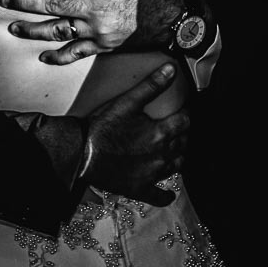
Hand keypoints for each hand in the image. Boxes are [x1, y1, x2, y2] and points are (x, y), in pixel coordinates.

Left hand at [0, 0, 185, 64]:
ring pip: (58, 31)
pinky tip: (43, 56)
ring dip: (33, 30)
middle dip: (25, 2)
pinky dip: (59, 56)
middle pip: (52, 5)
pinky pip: (76, 53)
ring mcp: (95, 30)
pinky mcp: (101, 45)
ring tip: (13, 27)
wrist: (171, 18)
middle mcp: (93, 8)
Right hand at [83, 63, 188, 205]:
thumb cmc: (102, 126)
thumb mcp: (127, 102)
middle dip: (183, 135)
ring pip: (176, 166)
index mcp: (161, 133)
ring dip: (177, 157)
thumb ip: (152, 85)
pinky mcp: (139, 189)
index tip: (183, 111)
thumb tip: (172, 69)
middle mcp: (161, 156)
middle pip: (183, 144)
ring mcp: (152, 175)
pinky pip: (158, 196)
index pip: (185, 122)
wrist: (81, 152)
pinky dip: (165, 195)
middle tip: (178, 129)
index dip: (186, 115)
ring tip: (174, 151)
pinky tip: (168, 194)